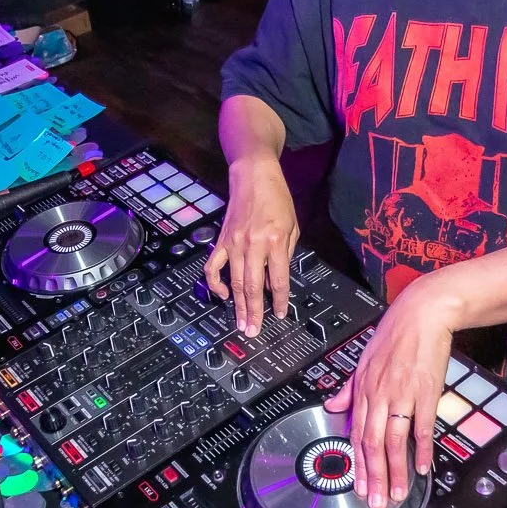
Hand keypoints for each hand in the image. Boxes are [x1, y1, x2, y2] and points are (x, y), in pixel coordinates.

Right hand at [204, 155, 298, 336]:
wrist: (253, 176)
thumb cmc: (277, 199)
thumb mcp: (292, 226)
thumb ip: (286, 253)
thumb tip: (279, 279)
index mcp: (275, 242)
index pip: (278, 280)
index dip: (279, 300)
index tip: (279, 314)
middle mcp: (253, 245)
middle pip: (253, 287)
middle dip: (254, 312)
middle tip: (253, 331)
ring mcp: (234, 244)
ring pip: (235, 282)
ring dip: (238, 306)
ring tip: (241, 324)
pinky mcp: (221, 241)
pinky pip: (214, 267)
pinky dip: (216, 284)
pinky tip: (223, 295)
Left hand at [323, 273, 458, 507]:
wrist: (422, 313)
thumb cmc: (395, 335)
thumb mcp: (364, 359)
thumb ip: (349, 388)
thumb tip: (332, 404)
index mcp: (363, 389)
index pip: (355, 434)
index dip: (357, 465)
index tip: (359, 488)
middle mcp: (379, 395)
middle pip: (371, 444)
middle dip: (374, 478)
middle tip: (376, 503)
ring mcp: (402, 395)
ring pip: (393, 441)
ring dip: (395, 471)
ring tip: (398, 494)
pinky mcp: (425, 392)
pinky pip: (421, 427)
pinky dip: (421, 449)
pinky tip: (423, 467)